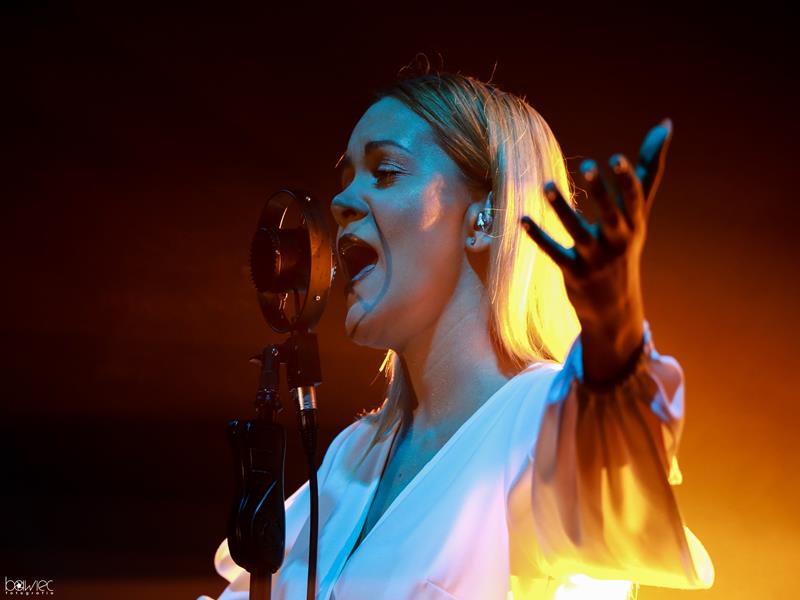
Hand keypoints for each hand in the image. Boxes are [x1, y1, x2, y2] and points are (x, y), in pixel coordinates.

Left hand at [520, 119, 673, 383]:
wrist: (614, 305)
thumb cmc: (625, 246)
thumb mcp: (639, 213)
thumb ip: (648, 171)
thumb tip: (666, 123)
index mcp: (634, 224)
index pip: (634, 200)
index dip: (626, 180)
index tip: (615, 158)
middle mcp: (617, 241)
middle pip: (610, 214)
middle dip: (600, 191)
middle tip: (586, 164)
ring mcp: (595, 258)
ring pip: (577, 231)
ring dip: (561, 208)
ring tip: (546, 184)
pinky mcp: (573, 272)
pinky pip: (553, 252)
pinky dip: (538, 236)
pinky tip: (522, 219)